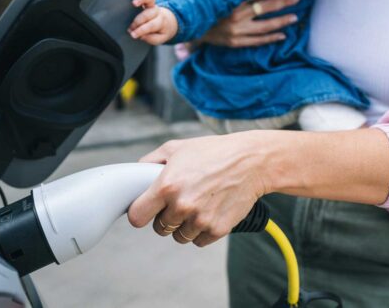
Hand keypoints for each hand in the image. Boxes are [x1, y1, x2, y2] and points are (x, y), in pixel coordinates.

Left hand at [126, 132, 272, 246]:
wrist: (251, 162)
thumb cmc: (214, 152)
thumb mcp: (177, 148)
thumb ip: (150, 161)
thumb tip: (136, 174)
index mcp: (167, 186)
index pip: (137, 217)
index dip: (140, 213)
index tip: (146, 210)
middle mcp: (182, 205)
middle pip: (159, 228)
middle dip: (165, 217)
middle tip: (179, 201)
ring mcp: (200, 220)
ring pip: (179, 237)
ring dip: (184, 225)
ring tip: (196, 204)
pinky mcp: (216, 230)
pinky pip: (198, 241)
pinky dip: (201, 231)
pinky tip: (208, 212)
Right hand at [129, 0, 178, 44]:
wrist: (167, 22)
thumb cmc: (161, 31)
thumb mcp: (160, 38)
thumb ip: (152, 38)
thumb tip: (142, 35)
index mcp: (161, 22)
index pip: (150, 25)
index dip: (141, 30)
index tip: (133, 35)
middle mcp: (157, 12)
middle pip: (145, 15)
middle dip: (136, 23)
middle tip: (130, 30)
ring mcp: (153, 5)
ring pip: (148, 0)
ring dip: (139, 3)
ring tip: (132, 7)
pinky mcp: (148, 1)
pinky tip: (134, 1)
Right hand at [201, 0, 299, 47]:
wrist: (190, 25)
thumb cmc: (206, 4)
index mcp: (232, 0)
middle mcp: (235, 15)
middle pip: (265, 8)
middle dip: (283, 2)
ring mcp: (236, 30)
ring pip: (264, 26)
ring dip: (281, 21)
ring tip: (294, 17)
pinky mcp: (235, 42)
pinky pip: (257, 41)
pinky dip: (271, 38)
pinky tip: (282, 35)